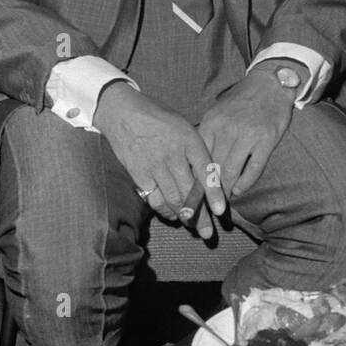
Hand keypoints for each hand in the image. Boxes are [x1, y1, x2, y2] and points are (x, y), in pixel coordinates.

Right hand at [94, 85, 221, 236]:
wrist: (124, 112)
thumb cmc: (158, 118)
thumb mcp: (184, 126)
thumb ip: (196, 149)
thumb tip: (209, 175)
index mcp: (189, 140)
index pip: (206, 171)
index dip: (214, 193)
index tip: (221, 211)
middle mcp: (174, 155)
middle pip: (190, 192)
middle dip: (200, 216)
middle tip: (207, 233)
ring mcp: (155, 166)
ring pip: (173, 199)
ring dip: (184, 216)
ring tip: (192, 227)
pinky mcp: (139, 174)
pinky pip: (155, 199)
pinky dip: (164, 210)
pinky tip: (172, 214)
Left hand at [197, 65, 295, 201]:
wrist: (269, 85)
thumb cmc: (240, 102)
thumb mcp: (217, 113)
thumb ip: (206, 135)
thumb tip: (194, 163)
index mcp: (211, 123)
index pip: (198, 157)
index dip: (195, 179)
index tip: (192, 195)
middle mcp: (227, 130)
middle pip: (213, 168)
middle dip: (209, 190)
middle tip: (206, 204)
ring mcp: (248, 136)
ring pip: (231, 172)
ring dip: (226, 190)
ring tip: (223, 200)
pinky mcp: (266, 140)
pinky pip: (253, 169)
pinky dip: (245, 183)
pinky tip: (240, 189)